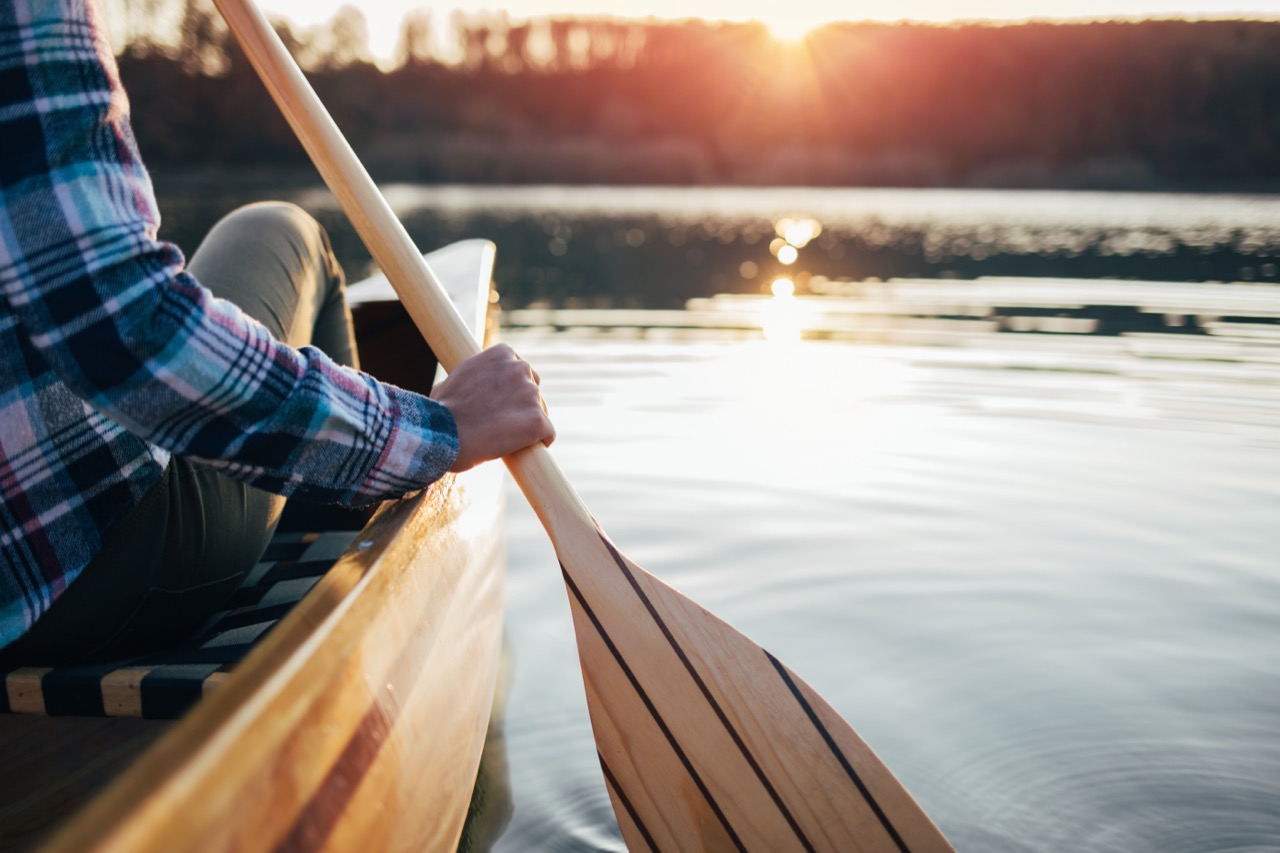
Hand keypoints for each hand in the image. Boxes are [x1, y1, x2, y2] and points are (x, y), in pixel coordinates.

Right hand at [429, 343, 555, 471]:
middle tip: (505, 422)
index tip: (501, 402)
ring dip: (528, 424)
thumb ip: (469, 378)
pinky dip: (540, 441)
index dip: (510, 388)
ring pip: (540, 411)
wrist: (442, 434)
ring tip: (507, 439)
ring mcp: (531, 394)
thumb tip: (462, 388)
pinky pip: (548, 433)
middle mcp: (520, 369)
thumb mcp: (451, 381)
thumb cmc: (439, 412)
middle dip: (522, 404)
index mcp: (501, 354)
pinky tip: (526, 449)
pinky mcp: (538, 420)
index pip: (518, 367)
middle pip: (533, 387)